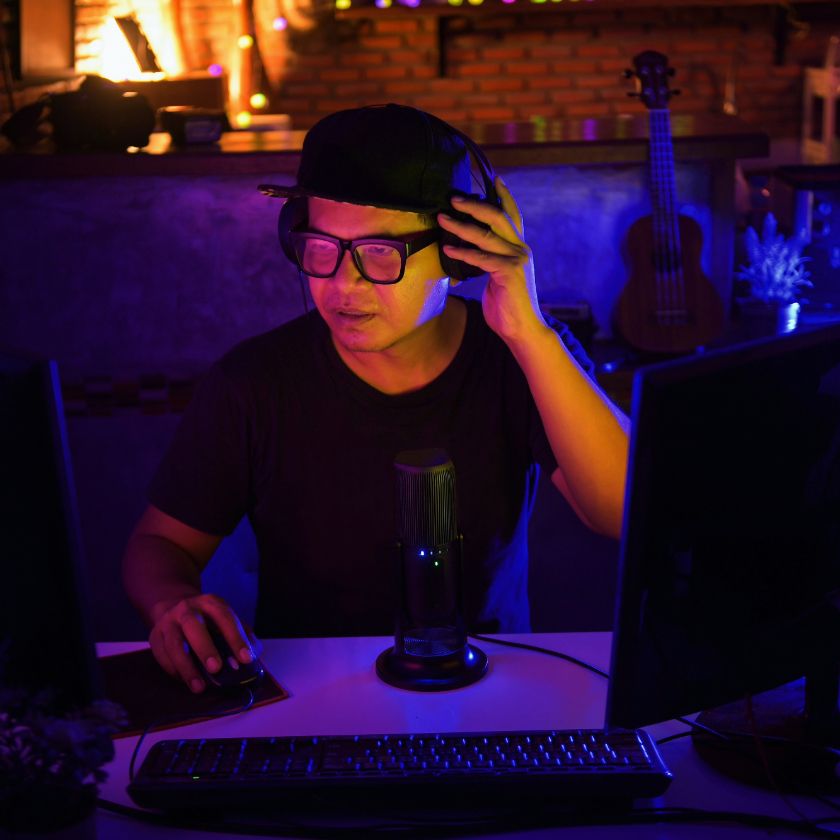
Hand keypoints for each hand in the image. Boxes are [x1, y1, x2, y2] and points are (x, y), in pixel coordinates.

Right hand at [148, 593, 261, 692]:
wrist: (173, 606)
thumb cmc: (208, 620)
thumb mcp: (227, 620)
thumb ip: (243, 635)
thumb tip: (254, 655)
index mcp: (210, 603)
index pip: (225, 617)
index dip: (236, 638)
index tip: (246, 658)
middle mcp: (187, 609)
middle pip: (194, 626)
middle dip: (205, 648)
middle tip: (217, 669)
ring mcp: (168, 622)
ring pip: (174, 644)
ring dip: (186, 667)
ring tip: (199, 687)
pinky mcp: (154, 636)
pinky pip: (162, 655)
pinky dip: (173, 670)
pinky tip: (185, 681)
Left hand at [438, 176, 546, 345]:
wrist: (522, 329)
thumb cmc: (506, 305)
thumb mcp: (497, 277)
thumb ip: (487, 260)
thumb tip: (466, 251)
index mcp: (519, 247)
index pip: (512, 215)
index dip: (504, 195)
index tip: (495, 177)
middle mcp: (520, 249)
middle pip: (498, 217)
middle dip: (474, 204)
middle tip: (453, 197)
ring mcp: (517, 260)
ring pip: (486, 235)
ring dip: (461, 225)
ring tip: (442, 218)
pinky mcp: (509, 273)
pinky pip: (482, 258)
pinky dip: (463, 252)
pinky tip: (447, 248)